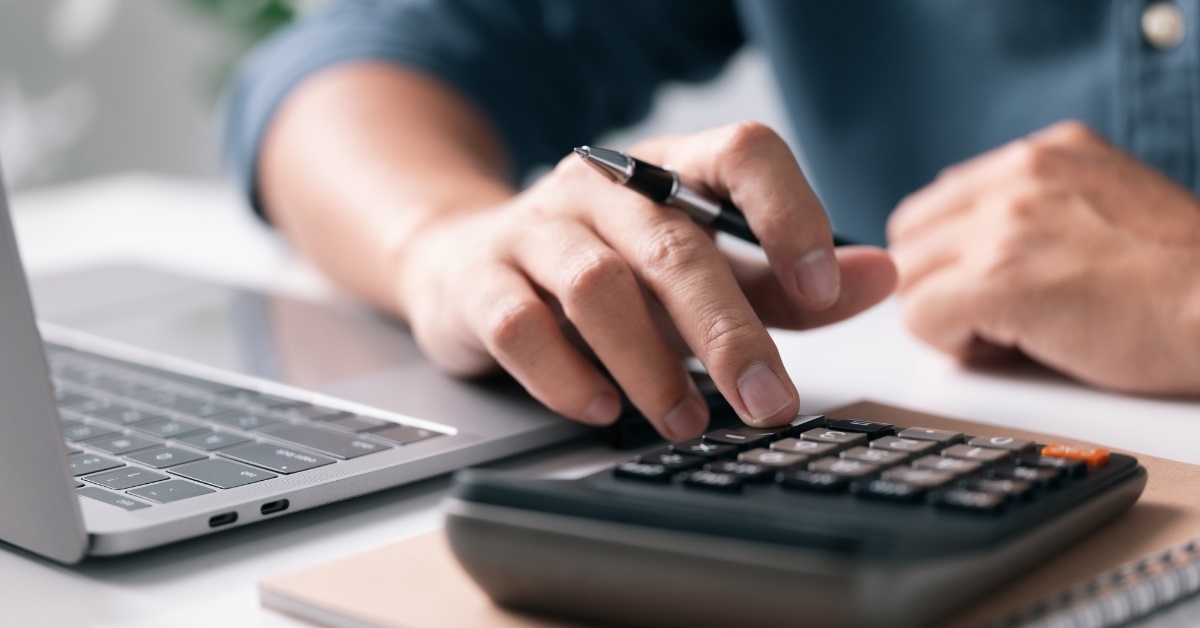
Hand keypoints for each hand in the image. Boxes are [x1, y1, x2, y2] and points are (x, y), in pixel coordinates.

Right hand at [396, 123, 895, 439]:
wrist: (471, 261)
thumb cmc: (609, 269)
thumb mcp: (703, 268)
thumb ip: (784, 281)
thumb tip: (879, 276)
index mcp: (670, 170)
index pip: (741, 153)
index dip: (788, 212)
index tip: (820, 287)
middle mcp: (602, 188)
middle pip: (674, 244)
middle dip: (729, 331)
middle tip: (767, 402)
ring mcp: (535, 229)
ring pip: (598, 286)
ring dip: (651, 364)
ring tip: (687, 421)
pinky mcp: (480, 281)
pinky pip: (520, 325)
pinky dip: (565, 374)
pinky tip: (600, 409)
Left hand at [888, 121, 1199, 393]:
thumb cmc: (1179, 283)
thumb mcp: (1104, 205)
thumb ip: (1034, 209)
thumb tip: (964, 247)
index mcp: (1044, 152)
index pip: (938, 203)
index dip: (952, 258)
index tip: (992, 287)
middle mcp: (1019, 174)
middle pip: (911, 238)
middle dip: (940, 284)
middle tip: (997, 316)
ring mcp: (1006, 223)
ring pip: (910, 279)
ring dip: (947, 315)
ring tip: (1015, 331)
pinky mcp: (999, 278)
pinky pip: (921, 318)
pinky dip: (954, 344)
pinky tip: (1013, 347)